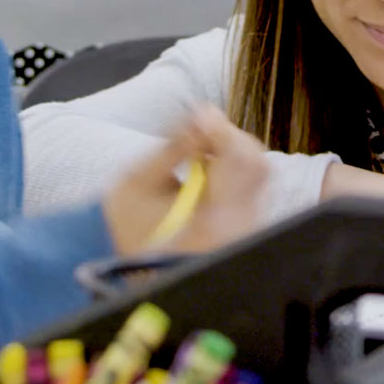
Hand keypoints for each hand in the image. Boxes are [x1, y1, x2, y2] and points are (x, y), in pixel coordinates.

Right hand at [101, 105, 268, 255]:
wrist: (125, 270)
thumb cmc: (126, 228)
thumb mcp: (138, 181)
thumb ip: (175, 145)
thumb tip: (203, 112)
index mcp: (211, 222)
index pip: (240, 162)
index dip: (224, 130)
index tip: (201, 115)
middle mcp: (238, 232)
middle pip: (256, 166)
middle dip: (230, 139)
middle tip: (200, 131)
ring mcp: (247, 235)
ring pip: (258, 176)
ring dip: (232, 153)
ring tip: (200, 153)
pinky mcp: (248, 233)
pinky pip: (253, 190)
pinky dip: (234, 172)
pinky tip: (208, 173)